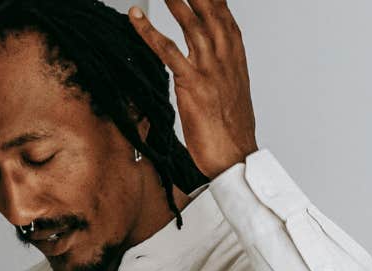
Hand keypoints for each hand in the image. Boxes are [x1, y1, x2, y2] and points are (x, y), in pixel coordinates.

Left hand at [128, 0, 259, 176]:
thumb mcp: (231, 86)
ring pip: (190, 24)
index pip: (223, 11)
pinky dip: (149, 32)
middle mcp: (225, 57)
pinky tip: (135, 17)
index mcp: (235, 55)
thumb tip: (211, 49)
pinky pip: (168, 51)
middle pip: (209, 9)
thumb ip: (222, 62)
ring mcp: (210, 69)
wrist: (235, 156)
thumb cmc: (231, 127)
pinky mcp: (193, 84)